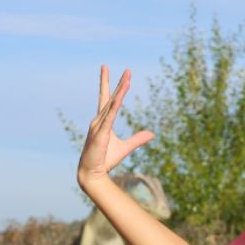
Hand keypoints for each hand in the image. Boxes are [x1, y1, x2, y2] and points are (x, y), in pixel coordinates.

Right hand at [77, 66, 153, 189]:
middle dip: (119, 83)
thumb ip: (137, 140)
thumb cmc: (105, 160)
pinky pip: (109, 118)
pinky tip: (119, 99)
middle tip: (128, 71)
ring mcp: (98, 126)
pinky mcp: (100, 134)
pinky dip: (114, 108)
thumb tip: (151, 134)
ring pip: (111, 105)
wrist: (93, 174)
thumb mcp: (125, 148)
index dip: (111, 85)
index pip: (107, 99)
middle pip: (110, 98)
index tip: (113, 71)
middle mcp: (98, 120)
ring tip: (128, 79)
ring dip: (120, 92)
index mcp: (103, 121)